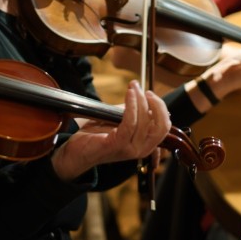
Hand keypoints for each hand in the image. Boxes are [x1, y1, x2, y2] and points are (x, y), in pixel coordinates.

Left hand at [50, 81, 170, 181]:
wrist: (76, 151)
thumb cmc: (96, 136)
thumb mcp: (118, 121)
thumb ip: (131, 112)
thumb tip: (141, 95)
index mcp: (144, 145)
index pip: (164, 127)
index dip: (161, 108)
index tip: (149, 93)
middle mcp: (141, 150)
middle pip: (161, 126)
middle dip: (157, 104)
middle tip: (144, 91)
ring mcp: (130, 149)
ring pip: (145, 121)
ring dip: (140, 100)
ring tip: (132, 88)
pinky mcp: (118, 145)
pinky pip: (130, 122)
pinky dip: (131, 105)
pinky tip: (129, 94)